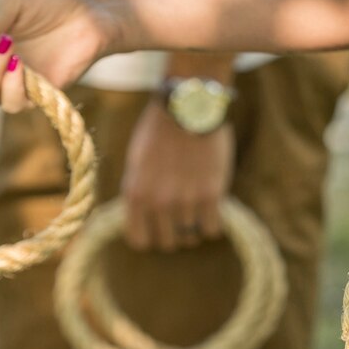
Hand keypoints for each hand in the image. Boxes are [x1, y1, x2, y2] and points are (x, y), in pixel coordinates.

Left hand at [120, 100, 232, 251]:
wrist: (189, 106)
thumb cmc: (161, 131)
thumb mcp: (137, 163)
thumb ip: (140, 193)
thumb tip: (146, 220)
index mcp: (134, 194)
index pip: (139, 241)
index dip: (151, 235)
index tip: (158, 226)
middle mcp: (157, 202)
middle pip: (168, 243)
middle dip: (175, 233)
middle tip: (182, 215)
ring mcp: (184, 201)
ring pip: (191, 237)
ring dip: (195, 224)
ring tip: (197, 204)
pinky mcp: (210, 196)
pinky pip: (212, 229)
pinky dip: (213, 222)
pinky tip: (212, 206)